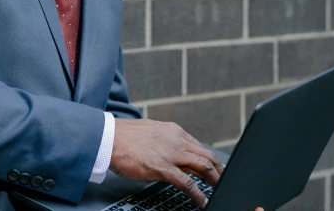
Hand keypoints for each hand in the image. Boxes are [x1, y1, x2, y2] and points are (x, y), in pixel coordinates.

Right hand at [110, 118, 264, 210]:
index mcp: (174, 132)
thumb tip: (175, 150)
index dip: (211, 160)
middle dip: (219, 171)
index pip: (200, 146)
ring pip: (203, 167)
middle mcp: (177, 140)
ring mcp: (171, 154)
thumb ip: (166, 141)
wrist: (108, 138)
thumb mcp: (152, 133)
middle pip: (207, 156)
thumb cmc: (125, 138)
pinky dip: (198, 194)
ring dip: (214, 181)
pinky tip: (202, 202)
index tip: (216, 169)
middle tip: (225, 182)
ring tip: (220, 190)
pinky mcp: (162, 167)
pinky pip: (187, 183)